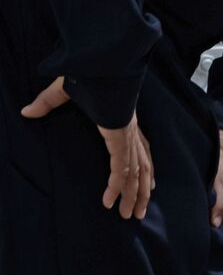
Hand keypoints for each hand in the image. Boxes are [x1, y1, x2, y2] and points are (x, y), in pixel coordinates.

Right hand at [21, 75, 154, 218]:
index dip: (139, 169)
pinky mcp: (119, 136)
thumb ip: (48, 102)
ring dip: (134, 194)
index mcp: (124, 120)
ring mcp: (126, 133)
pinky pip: (121, 167)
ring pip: (136, 171)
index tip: (144, 186)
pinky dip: (117, 185)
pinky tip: (111, 201)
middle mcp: (129, 129)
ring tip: (132, 214)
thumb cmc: (89, 70)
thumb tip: (27, 111)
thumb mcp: (65, 90)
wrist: (104, 59)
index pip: (137, 150)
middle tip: (139, 211)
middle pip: (142, 165)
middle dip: (141, 190)